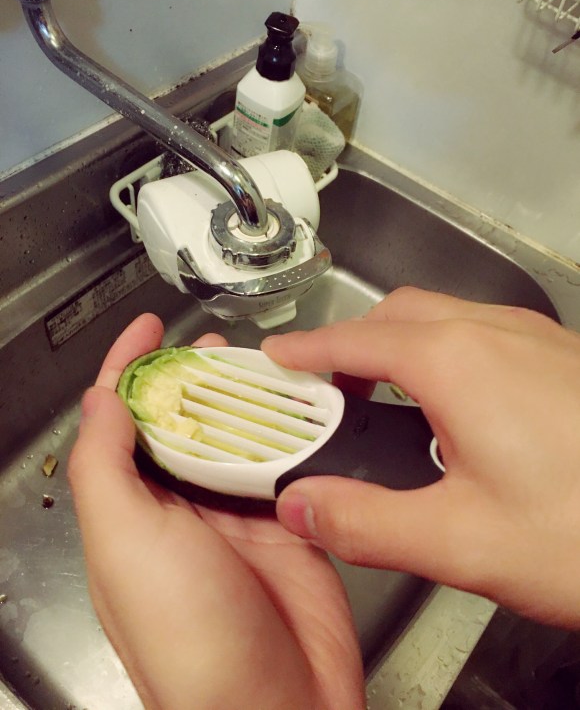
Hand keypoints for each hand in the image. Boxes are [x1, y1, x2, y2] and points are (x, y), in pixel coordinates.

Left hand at [68, 314, 364, 709]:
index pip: (122, 420)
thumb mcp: (125, 543)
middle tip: (218, 341)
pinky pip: (288, 461)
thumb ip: (106, 468)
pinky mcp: (287, 521)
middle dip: (196, 375)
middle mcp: (180, 507)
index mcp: (131, 508)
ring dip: (248, 397)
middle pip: (185, 420)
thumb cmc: (187, 634)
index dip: (131, 368)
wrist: (275, 703)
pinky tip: (307, 404)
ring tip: (265, 361)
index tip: (150, 327)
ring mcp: (236, 513)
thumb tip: (101, 400)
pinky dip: (295, 429)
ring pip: (238, 434)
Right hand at [262, 286, 579, 628]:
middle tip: (323, 387)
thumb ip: (366, 523)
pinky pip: (481, 330)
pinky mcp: (563, 357)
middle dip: (350, 341)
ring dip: (397, 343)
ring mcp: (537, 339)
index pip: (355, 340)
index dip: (307, 350)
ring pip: (443, 315)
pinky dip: (441, 350)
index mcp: (457, 364)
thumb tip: (300, 507)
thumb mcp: (462, 541)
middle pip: (397, 313)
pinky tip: (454, 402)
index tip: (275, 357)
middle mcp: (496, 334)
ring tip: (379, 395)